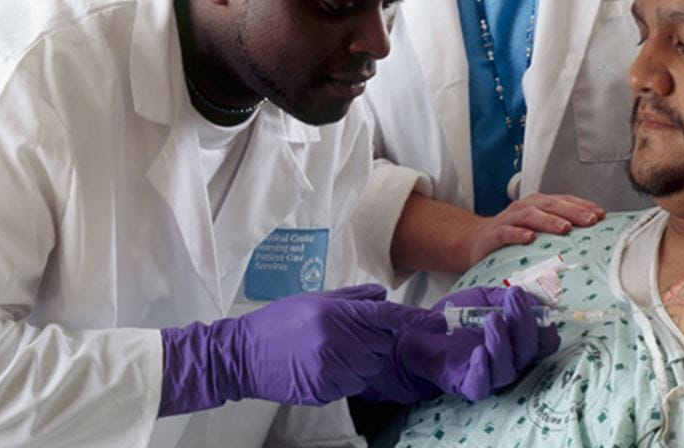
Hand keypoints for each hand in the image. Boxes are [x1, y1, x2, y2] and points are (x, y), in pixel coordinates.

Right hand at [158, 283, 439, 414]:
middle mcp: (338, 340)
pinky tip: (320, 367)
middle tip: (343, 335)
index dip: (416, 319)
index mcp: (336, 313)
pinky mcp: (324, 389)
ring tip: (327, 352)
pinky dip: (344, 378)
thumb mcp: (315, 300)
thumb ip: (352, 298)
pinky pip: (352, 385)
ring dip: (359, 361)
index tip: (440, 323)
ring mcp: (331, 367)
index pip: (387, 315)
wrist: (243, 354)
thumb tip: (382, 294)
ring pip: (370, 367)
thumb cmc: (279, 322)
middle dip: (372, 340)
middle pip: (382, 344)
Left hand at [362, 286, 559, 402]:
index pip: (543, 343)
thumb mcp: (481, 298)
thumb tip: (530, 297)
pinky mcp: (465, 385)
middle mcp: (509, 362)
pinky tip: (479, 351)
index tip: (534, 303)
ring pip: (507, 369)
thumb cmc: (455, 317)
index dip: (544, 326)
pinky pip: (480, 384)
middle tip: (515, 299)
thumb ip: (503, 297)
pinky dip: (482, 369)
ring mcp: (488, 376)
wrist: (418, 331)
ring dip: (502, 342)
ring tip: (493, 318)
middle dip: (524, 324)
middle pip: (528, 353)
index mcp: (517, 343)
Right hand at [465, 193, 603, 266]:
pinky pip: (506, 232)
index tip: (601, 214)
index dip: (582, 205)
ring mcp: (508, 219)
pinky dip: (518, 234)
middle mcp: (525, 208)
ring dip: (548, 220)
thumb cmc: (513, 235)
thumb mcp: (537, 229)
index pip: (563, 200)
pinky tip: (529, 238)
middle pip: (550, 205)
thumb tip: (591, 238)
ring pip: (530, 215)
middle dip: (572, 211)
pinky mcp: (494, 234)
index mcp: (538, 205)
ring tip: (564, 228)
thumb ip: (559, 230)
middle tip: (590, 220)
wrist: (477, 241)